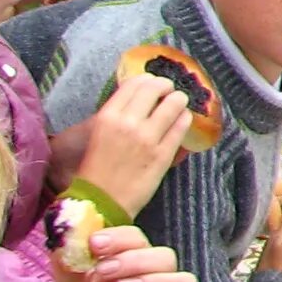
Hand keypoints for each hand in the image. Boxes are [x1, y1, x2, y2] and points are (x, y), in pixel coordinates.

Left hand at [49, 226, 197, 281]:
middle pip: (164, 257)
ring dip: (156, 281)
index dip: (120, 238)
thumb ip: (67, 265)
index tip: (95, 244)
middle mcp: (152, 275)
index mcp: (129, 258)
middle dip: (135, 260)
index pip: (136, 237)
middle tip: (105, 270)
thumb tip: (63, 242)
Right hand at [70, 72, 193, 219]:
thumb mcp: (98, 133)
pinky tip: (183, 120)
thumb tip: (138, 95)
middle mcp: (128, 123)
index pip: (135, 84)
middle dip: (166, 86)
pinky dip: (185, 119)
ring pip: (174, 103)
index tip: (153, 83)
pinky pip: (182, 126)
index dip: (148, 80)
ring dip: (179, 100)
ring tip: (179, 104)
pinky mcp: (163, 154)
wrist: (100, 201)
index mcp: (107, 116)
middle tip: (169, 92)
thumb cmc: (96, 168)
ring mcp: (147, 138)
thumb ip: (116, 114)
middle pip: (156, 88)